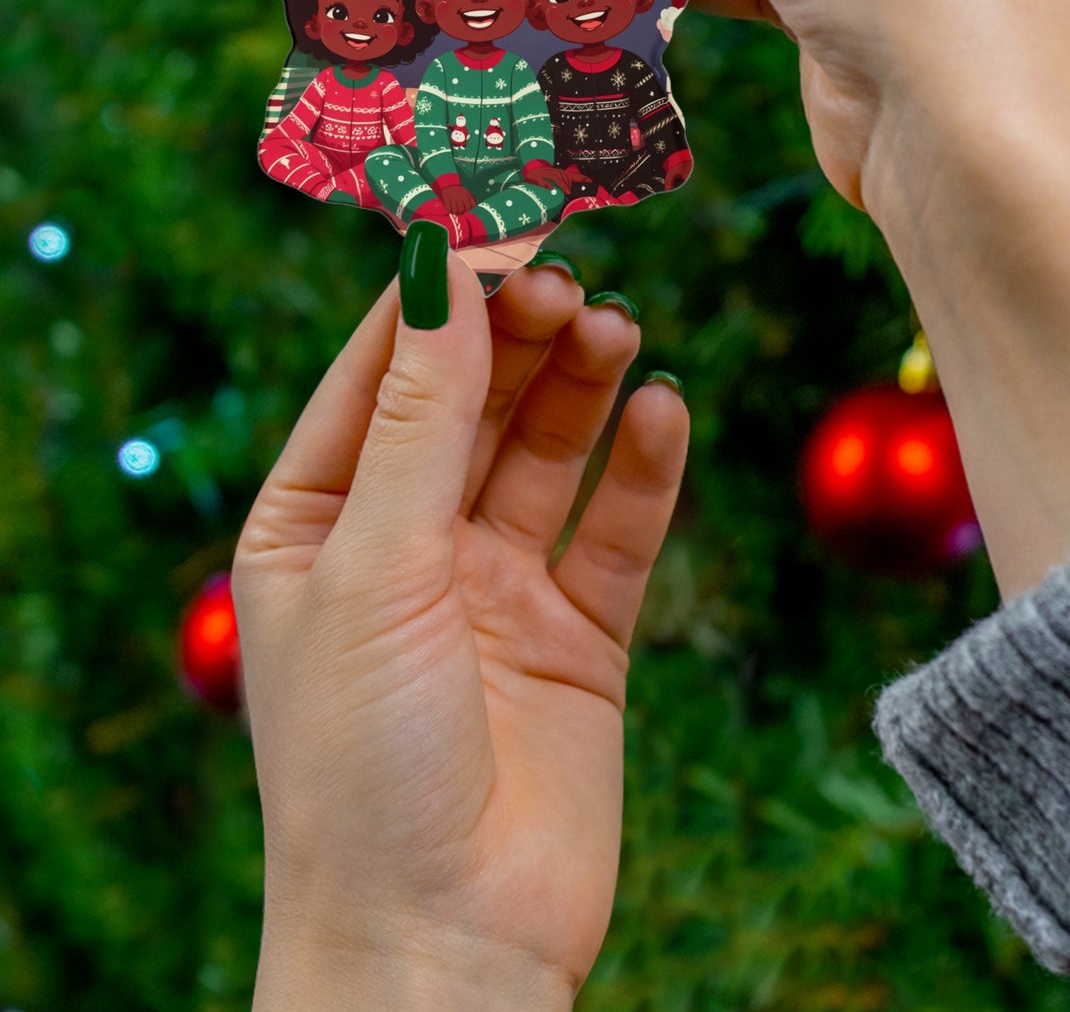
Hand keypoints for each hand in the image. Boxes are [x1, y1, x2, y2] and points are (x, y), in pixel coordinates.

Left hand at [233, 259, 687, 1008]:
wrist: (446, 946)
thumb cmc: (363, 766)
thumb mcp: (377, 567)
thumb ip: (421, 416)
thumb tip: (442, 267)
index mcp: (319, 522)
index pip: (382, 370)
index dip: (440, 292)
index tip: (500, 215)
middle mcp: (408, 543)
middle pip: (474, 398)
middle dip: (518, 331)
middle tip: (571, 273)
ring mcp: (498, 587)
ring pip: (549, 449)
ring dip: (583, 383)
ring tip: (618, 328)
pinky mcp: (580, 633)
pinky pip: (617, 528)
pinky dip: (644, 467)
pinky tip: (664, 410)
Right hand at [440, 182, 477, 214]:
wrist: (449, 183)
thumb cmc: (459, 190)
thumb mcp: (467, 192)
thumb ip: (472, 198)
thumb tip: (474, 205)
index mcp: (466, 195)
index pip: (469, 207)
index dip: (468, 209)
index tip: (465, 208)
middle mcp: (460, 197)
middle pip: (462, 210)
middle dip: (461, 211)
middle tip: (459, 211)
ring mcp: (453, 198)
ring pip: (455, 210)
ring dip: (455, 212)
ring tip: (454, 211)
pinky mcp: (446, 199)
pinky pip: (448, 209)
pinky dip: (449, 210)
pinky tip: (450, 209)